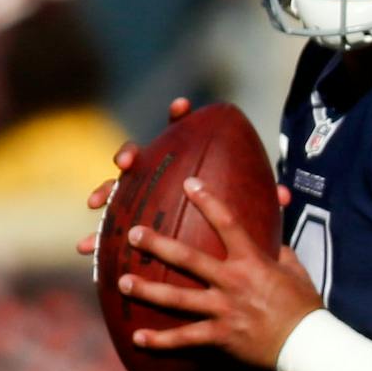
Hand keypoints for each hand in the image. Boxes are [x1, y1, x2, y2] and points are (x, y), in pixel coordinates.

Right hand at [78, 97, 289, 255]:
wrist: (216, 265)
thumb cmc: (233, 232)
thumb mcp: (251, 219)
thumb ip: (265, 204)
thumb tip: (284, 196)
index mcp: (187, 168)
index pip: (184, 135)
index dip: (181, 117)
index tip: (183, 105)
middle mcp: (159, 178)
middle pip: (140, 158)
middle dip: (129, 155)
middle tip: (127, 163)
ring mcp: (141, 200)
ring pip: (116, 190)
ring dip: (105, 192)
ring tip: (97, 202)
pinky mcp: (130, 226)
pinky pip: (108, 230)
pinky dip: (97, 237)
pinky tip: (87, 246)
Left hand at [115, 176, 321, 368]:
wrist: (308, 344)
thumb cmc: (304, 306)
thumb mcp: (296, 271)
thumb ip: (278, 251)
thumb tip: (270, 235)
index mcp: (252, 262)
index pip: (228, 224)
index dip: (209, 201)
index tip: (189, 183)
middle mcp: (233, 282)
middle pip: (188, 259)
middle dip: (157, 245)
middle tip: (133, 234)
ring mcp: (224, 310)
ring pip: (177, 299)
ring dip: (147, 290)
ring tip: (122, 282)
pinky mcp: (221, 335)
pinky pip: (185, 338)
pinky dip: (161, 340)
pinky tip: (138, 337)